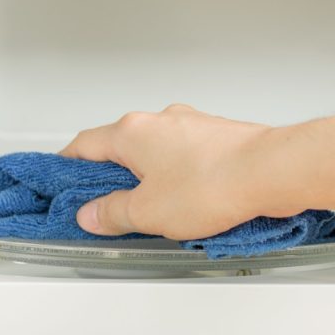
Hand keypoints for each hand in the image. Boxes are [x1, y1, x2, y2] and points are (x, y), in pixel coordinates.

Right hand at [59, 104, 293, 239]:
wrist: (272, 171)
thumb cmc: (213, 184)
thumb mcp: (148, 212)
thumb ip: (113, 213)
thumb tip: (92, 215)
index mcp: (132, 132)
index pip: (84, 145)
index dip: (68, 166)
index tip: (62, 182)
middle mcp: (161, 120)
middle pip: (122, 147)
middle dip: (113, 177)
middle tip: (109, 207)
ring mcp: (193, 125)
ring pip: (158, 152)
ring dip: (151, 178)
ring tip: (155, 212)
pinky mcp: (220, 137)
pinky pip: (187, 157)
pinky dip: (181, 177)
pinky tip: (190, 203)